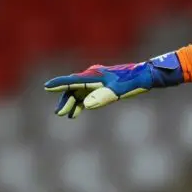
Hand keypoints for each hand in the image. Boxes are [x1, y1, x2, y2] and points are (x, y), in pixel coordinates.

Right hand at [44, 52, 182, 117]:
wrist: (146, 75)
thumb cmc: (132, 82)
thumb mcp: (117, 92)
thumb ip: (101, 98)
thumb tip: (86, 105)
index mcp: (94, 76)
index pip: (72, 81)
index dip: (59, 84)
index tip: (46, 87)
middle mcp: (93, 75)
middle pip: (73, 87)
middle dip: (66, 100)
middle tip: (59, 113)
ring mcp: (98, 79)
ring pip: (80, 91)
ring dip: (73, 102)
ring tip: (68, 115)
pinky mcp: (103, 84)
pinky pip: (88, 92)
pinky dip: (82, 101)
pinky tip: (79, 110)